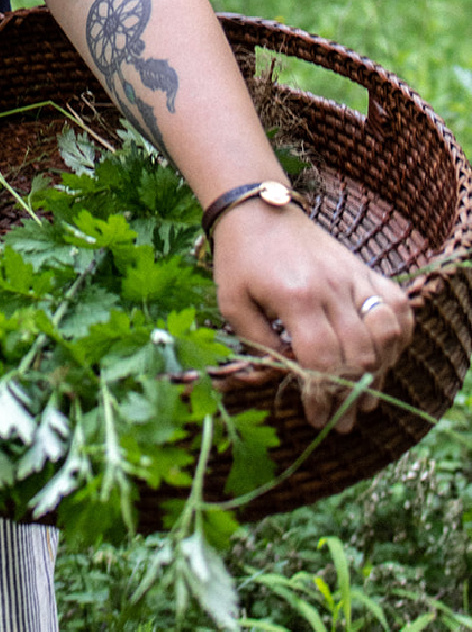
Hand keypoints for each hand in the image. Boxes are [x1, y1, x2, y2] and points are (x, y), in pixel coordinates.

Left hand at [210, 199, 413, 431]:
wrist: (258, 210)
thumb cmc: (240, 259)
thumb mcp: (232, 303)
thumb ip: (258, 343)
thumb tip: (287, 376)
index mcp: (295, 297)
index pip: (321, 360)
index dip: (323, 396)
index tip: (317, 418)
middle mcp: (332, 287)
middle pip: (359, 353)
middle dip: (352, 395)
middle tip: (343, 420)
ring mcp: (353, 276)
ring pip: (386, 331)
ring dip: (381, 370)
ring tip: (366, 395)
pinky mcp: (364, 269)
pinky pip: (398, 305)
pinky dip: (399, 333)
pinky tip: (386, 354)